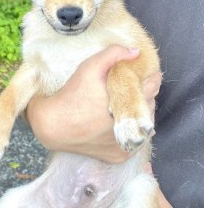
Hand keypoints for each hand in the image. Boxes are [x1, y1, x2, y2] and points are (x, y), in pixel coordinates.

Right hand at [26, 45, 160, 162]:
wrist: (54, 125)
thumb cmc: (73, 94)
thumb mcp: (89, 67)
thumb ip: (113, 54)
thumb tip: (136, 51)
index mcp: (130, 103)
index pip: (152, 88)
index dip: (151, 78)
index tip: (148, 74)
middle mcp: (133, 127)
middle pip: (149, 107)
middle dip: (144, 96)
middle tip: (134, 88)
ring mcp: (128, 145)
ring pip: (145, 126)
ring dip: (140, 113)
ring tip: (127, 104)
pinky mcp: (119, 156)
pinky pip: (134, 142)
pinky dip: (131, 131)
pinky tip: (121, 122)